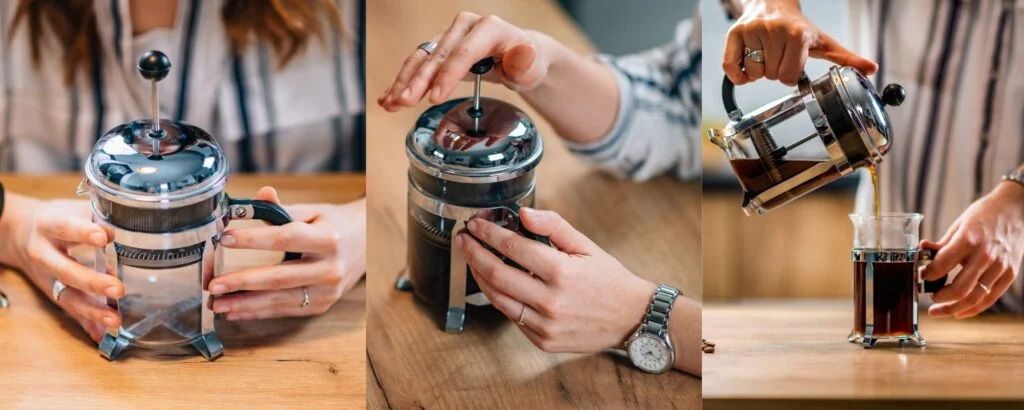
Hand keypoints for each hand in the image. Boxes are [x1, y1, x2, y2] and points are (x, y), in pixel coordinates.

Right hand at [4, 196, 121, 341]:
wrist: (18, 233)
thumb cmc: (56, 219)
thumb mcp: (71, 209)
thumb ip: (97, 217)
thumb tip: (132, 224)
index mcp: (49, 226)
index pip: (65, 228)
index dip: (82, 233)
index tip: (104, 237)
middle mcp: (44, 254)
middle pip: (66, 270)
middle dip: (92, 282)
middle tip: (119, 289)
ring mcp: (46, 277)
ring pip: (66, 296)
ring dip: (91, 311)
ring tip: (114, 320)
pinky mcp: (51, 293)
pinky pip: (69, 311)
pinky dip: (87, 325)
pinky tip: (104, 335)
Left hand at [209, 187, 365, 319]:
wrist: (366, 246)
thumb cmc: (334, 226)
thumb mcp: (314, 212)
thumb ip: (282, 208)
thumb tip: (258, 195)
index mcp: (328, 239)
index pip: (285, 239)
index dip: (253, 240)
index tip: (224, 239)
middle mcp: (330, 267)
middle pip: (280, 277)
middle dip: (243, 282)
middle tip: (214, 284)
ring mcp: (327, 291)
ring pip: (280, 299)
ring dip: (245, 303)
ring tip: (218, 302)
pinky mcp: (322, 305)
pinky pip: (285, 310)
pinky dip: (258, 311)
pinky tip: (236, 309)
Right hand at [377, 11, 552, 110]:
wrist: (522, 59)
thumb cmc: (528, 63)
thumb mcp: (532, 65)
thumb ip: (525, 61)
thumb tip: (521, 53)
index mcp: (488, 28)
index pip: (464, 52)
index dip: (447, 75)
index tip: (434, 97)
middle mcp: (465, 27)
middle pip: (438, 56)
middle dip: (418, 81)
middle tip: (403, 102)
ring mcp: (450, 36)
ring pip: (422, 59)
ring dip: (404, 82)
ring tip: (390, 103)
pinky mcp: (440, 48)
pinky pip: (419, 64)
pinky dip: (404, 81)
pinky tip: (388, 97)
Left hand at [454, 208, 656, 352]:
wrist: (632, 318)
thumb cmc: (609, 280)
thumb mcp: (586, 245)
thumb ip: (554, 226)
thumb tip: (523, 213)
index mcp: (562, 272)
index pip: (513, 248)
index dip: (489, 234)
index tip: (475, 225)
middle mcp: (551, 301)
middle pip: (497, 274)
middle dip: (474, 253)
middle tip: (464, 240)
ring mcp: (545, 325)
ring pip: (498, 299)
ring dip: (479, 277)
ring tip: (472, 260)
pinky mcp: (543, 341)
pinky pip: (512, 318)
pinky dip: (499, 299)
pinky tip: (494, 284)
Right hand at [724, 0, 876, 85]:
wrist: (774, 3)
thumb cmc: (798, 28)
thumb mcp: (823, 42)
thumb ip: (846, 59)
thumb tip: (871, 69)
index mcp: (798, 35)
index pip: (788, 77)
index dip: (789, 75)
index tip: (791, 63)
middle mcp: (775, 30)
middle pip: (770, 76)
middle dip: (773, 71)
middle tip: (777, 56)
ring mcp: (754, 30)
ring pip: (752, 73)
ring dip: (757, 71)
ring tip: (764, 54)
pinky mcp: (735, 32)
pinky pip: (730, 67)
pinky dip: (736, 75)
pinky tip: (745, 66)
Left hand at [922, 182, 1023, 318]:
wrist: (1016, 209)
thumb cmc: (984, 215)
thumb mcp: (958, 225)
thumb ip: (941, 244)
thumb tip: (921, 253)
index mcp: (969, 240)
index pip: (942, 266)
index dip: (927, 275)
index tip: (920, 278)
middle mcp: (986, 256)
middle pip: (960, 289)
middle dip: (939, 299)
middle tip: (929, 299)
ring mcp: (1000, 267)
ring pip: (975, 298)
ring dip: (953, 309)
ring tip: (938, 311)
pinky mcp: (1010, 274)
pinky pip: (990, 298)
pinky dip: (973, 309)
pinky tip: (959, 312)